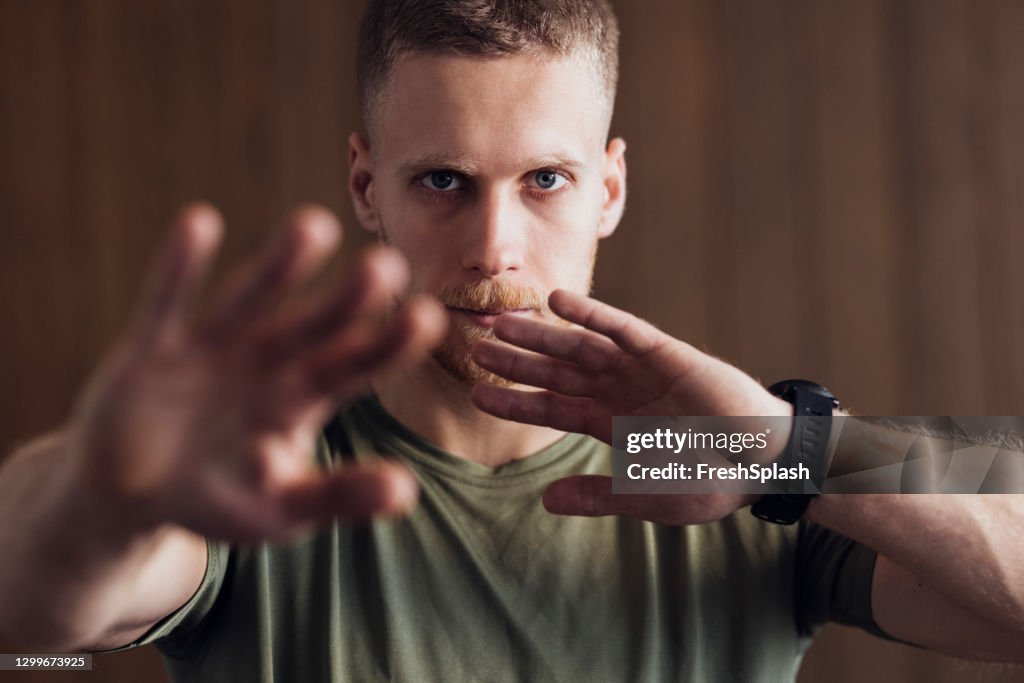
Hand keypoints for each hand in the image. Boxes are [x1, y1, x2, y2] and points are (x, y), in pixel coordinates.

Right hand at [64, 204, 445, 540]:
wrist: (131, 496)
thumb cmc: (218, 499)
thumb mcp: (281, 509)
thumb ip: (339, 497)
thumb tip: (405, 491)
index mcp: (305, 397)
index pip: (357, 365)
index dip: (390, 344)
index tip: (428, 318)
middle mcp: (269, 361)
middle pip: (316, 324)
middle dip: (349, 298)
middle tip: (390, 265)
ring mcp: (214, 348)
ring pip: (253, 298)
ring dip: (281, 267)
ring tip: (317, 227)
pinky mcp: (156, 346)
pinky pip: (169, 302)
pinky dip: (181, 269)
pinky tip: (201, 223)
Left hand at [469, 289, 788, 523]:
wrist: (764, 463)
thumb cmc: (711, 482)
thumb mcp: (645, 495)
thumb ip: (597, 495)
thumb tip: (545, 500)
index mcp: (609, 424)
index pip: (550, 408)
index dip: (514, 401)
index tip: (475, 394)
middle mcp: (617, 391)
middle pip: (553, 372)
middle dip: (515, 359)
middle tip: (472, 344)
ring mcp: (638, 369)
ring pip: (577, 346)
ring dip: (540, 333)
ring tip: (500, 321)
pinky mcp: (664, 351)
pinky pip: (620, 327)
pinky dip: (590, 313)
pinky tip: (558, 301)